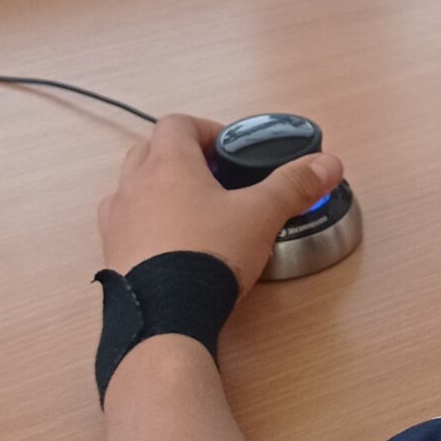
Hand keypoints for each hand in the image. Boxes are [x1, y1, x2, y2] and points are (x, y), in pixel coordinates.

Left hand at [98, 115, 343, 296]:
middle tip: (213, 179)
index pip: (178, 123)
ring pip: (132, 187)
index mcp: (169, 163)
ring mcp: (117, 220)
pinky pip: (125, 225)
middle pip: (150, 150)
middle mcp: (134, 185)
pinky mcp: (111, 254)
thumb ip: (294, 185)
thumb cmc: (209, 253)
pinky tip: (171, 246)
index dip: (205, 130)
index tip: (228, 151)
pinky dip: (145, 225)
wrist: (164, 316)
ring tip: (192, 212)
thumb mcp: (261, 215)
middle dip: (181, 158)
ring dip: (157, 190)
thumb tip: (329, 164)